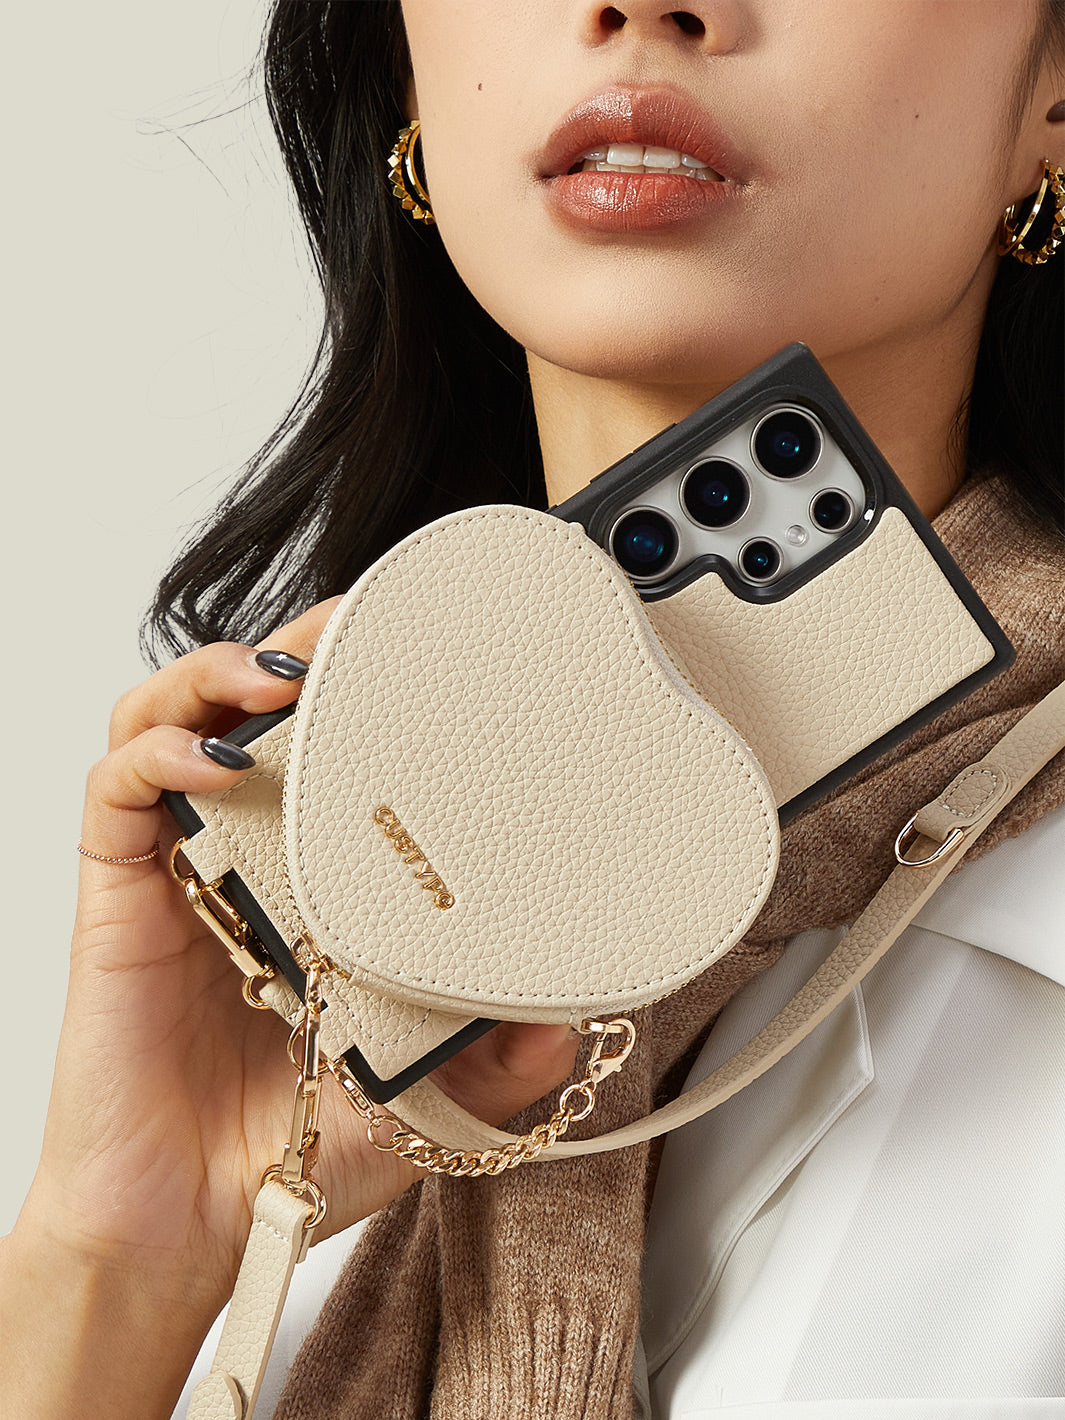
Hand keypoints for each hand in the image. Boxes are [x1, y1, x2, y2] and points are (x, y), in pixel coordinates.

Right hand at [2, 597, 577, 1418]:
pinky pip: (116, 790)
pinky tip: (216, 759)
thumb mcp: (426, 1094)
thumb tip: (569, 1019)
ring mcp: (180, 866)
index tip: (422, 648)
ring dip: (220, 673)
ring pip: (171, 719)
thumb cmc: (296, 1146)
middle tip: (354, 625)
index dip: (366, 686)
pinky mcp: (120, 894)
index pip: (334, 750)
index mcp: (317, 882)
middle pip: (251, 707)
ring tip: (282, 673)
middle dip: (298, 647)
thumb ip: (496, 1060)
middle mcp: (246, 855)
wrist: (198, 1220)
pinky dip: (158, 752)